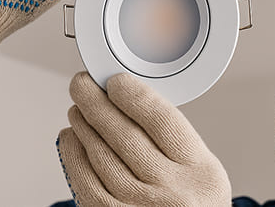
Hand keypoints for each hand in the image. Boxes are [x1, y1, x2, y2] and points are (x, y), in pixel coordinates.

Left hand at [57, 72, 231, 205]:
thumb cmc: (189, 204)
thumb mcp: (202, 173)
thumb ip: (174, 142)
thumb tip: (130, 101)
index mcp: (201, 173)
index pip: (163, 122)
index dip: (134, 96)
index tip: (117, 81)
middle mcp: (172, 193)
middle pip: (126, 136)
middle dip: (97, 103)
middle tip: (84, 85)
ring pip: (102, 155)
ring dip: (84, 125)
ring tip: (78, 109)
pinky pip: (85, 181)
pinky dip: (74, 154)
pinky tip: (72, 139)